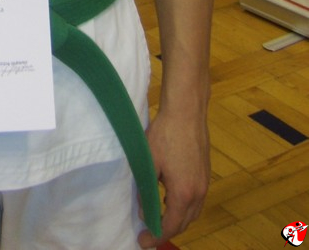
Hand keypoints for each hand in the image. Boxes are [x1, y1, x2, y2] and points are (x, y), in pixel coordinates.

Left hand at [137, 108, 209, 246]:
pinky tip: (170, 200)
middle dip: (166, 231)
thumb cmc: (165, 134)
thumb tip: (143, 209)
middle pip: (184, 223)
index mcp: (183, 193)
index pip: (170, 226)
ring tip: (157, 218)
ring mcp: (205, 183)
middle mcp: (198, 192)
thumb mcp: (149, 162)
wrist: (186, 112)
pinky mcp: (205, 173)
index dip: (155, 236)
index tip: (143, 242)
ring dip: (176, 219)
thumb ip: (146, 189)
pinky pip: (196, 200)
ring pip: (192, 213)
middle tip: (148, 233)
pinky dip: (184, 207)